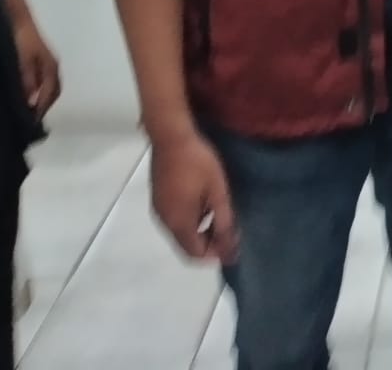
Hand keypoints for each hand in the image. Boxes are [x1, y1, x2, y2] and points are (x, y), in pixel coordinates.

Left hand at [4, 0, 61, 117]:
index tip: (31, 121)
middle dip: (44, 105)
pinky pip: (42, 81)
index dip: (41, 108)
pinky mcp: (38, 60)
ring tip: (28, 109)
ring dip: (41, 99)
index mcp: (51, 68)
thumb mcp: (23, 61)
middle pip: (53, 92)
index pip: (50, 94)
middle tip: (30, 118)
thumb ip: (28, 81)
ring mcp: (46, 63)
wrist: (17, 19)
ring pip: (48, 86)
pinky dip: (37, 91)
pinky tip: (26, 94)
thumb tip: (31, 102)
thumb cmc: (21, 40)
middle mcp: (52, 67)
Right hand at [149, 131, 239, 263]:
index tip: (234, 241)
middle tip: (230, 228)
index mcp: (178, 223)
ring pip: (180, 232)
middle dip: (209, 243)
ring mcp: (158, 209)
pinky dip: (191, 220)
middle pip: (186, 245)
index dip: (215, 253)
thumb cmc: (198, 163)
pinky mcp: (157, 198)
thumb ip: (224, 221)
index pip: (195, 254)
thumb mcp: (217, 191)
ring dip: (200, 230)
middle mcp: (164, 222)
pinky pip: (174, 219)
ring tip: (219, 214)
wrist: (171, 137)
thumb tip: (229, 249)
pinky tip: (204, 202)